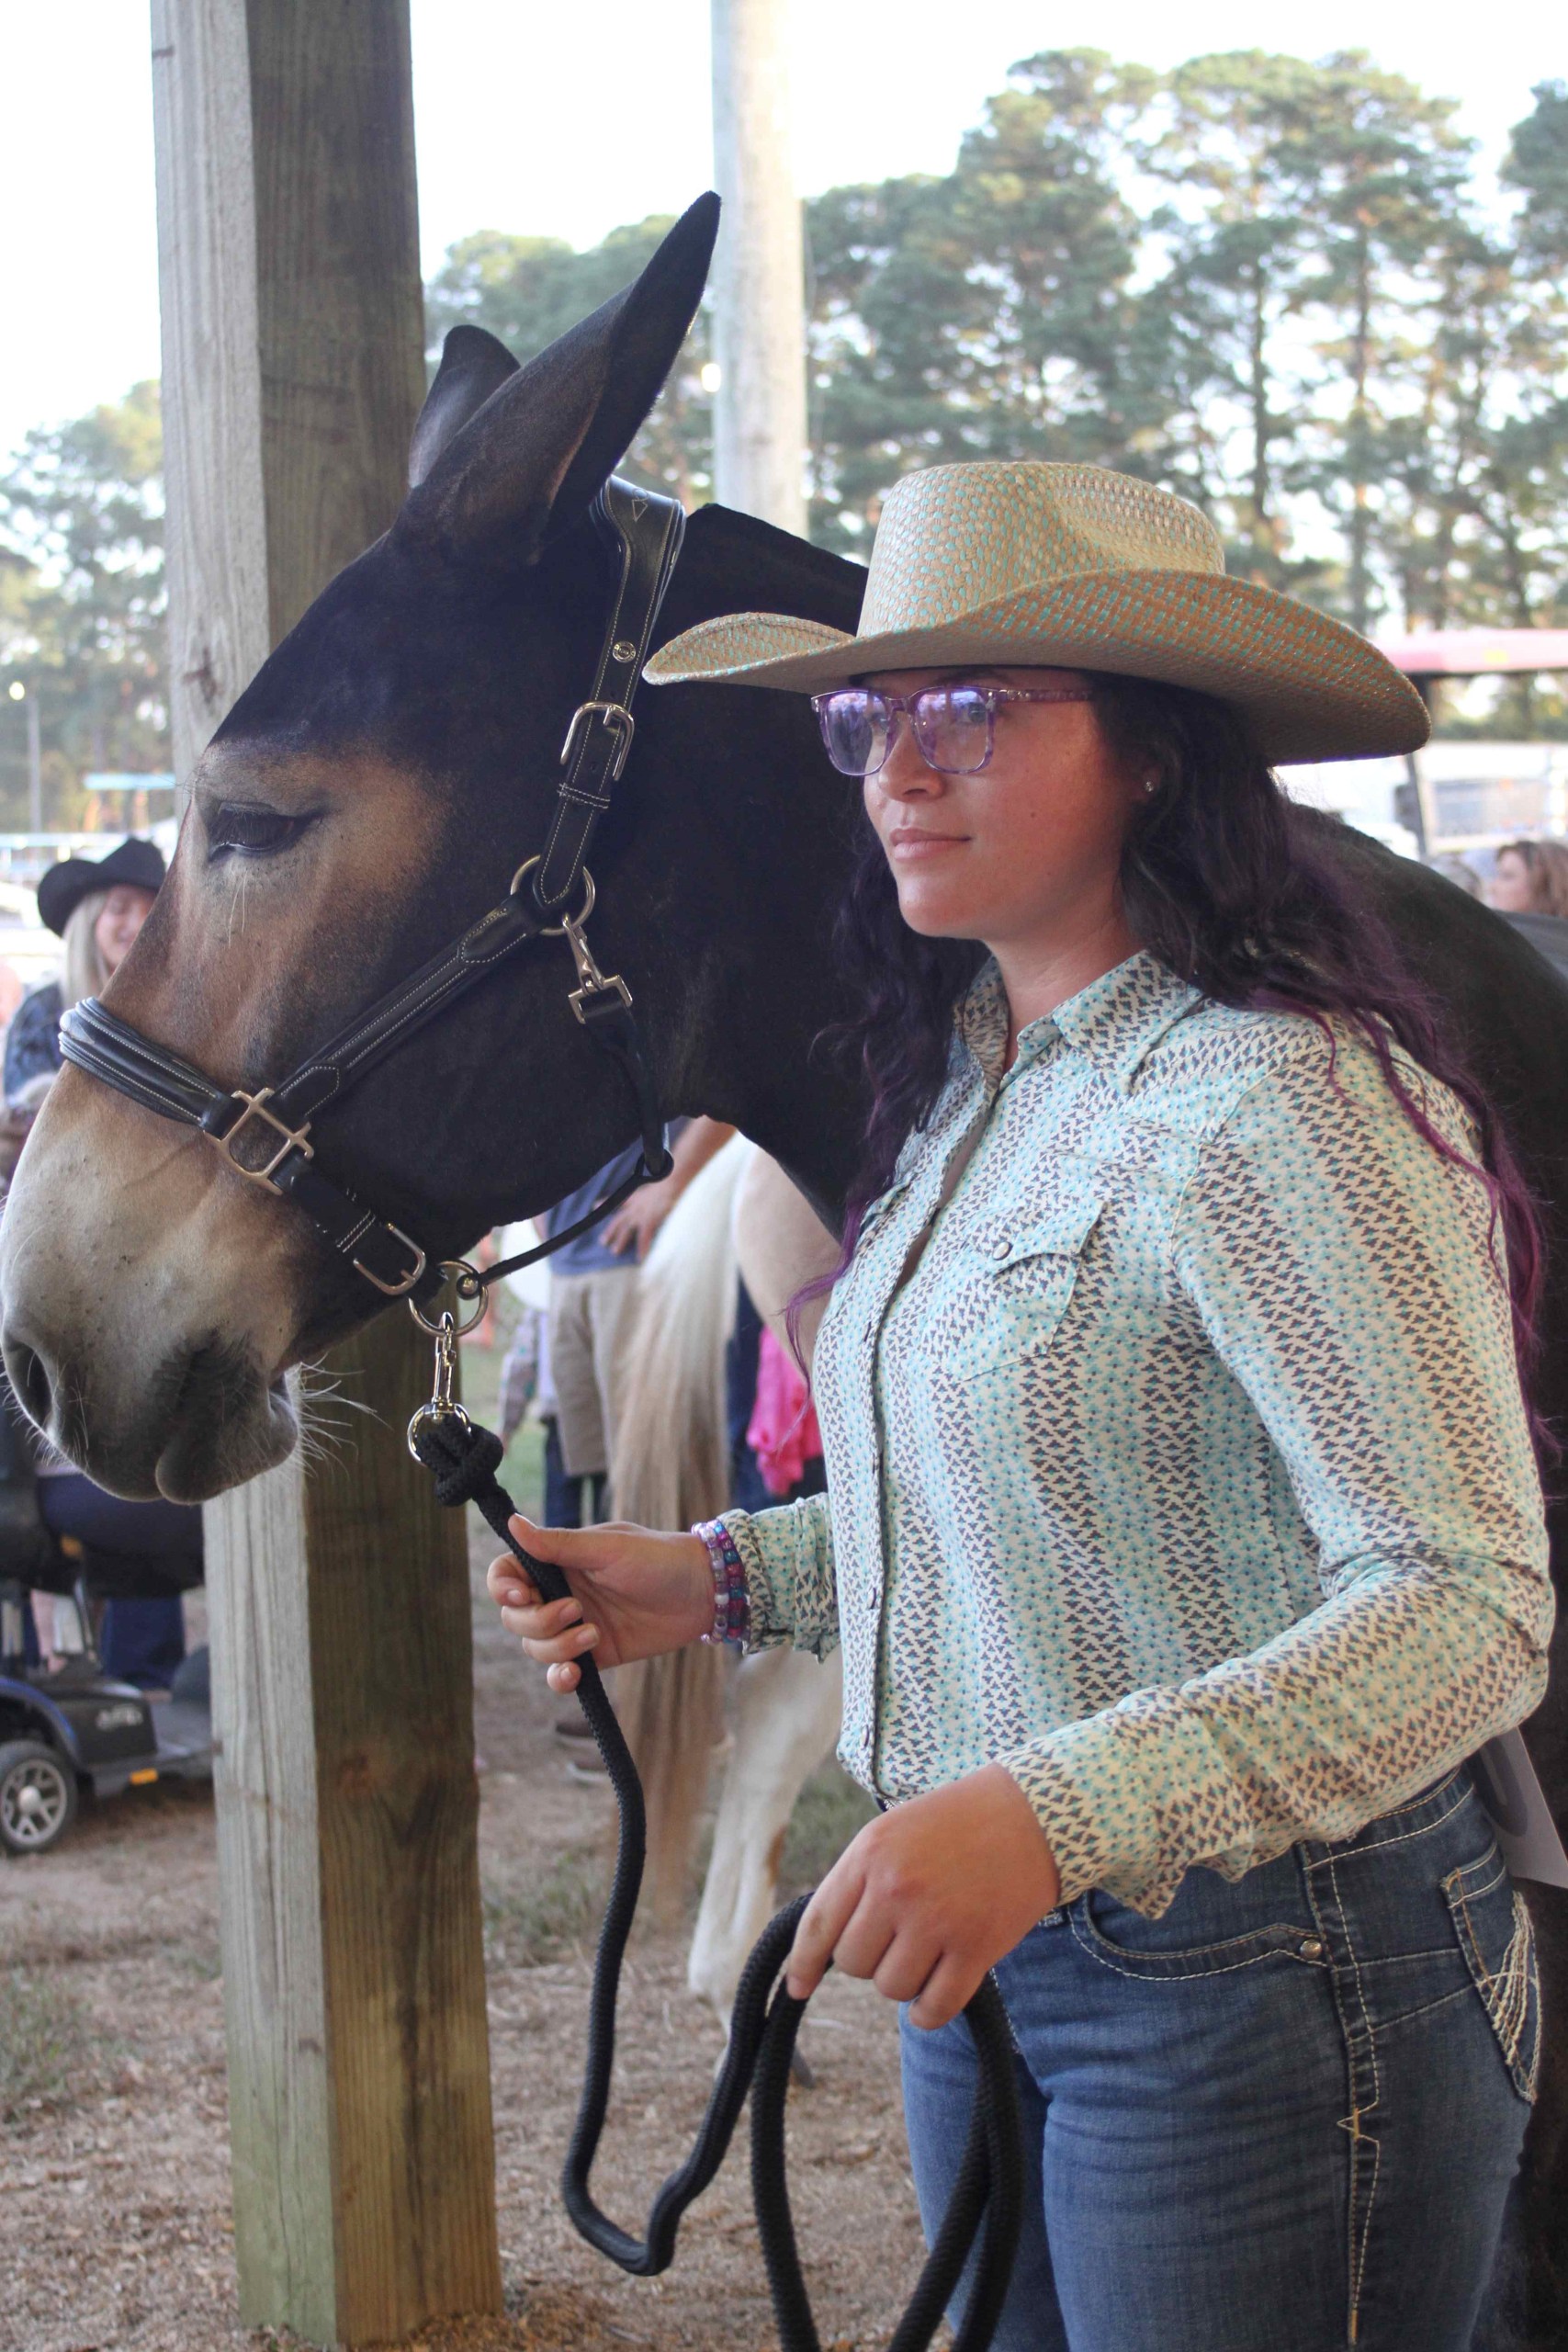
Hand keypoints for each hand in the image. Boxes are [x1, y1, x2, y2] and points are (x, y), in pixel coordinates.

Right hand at [486, 1515, 713, 1692]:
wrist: (703, 1592)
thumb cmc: (657, 1558)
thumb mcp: (607, 1548)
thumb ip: (558, 1544)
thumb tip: (512, 1522)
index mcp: (558, 1561)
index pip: (507, 1574)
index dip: (502, 1588)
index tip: (521, 1594)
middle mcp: (560, 1593)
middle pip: (516, 1618)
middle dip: (537, 1621)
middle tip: (574, 1610)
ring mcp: (576, 1626)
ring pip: (536, 1647)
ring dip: (556, 1647)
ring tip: (593, 1635)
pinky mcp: (596, 1655)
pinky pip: (561, 1673)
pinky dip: (559, 1678)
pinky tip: (574, 1675)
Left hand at [601, 1173, 679, 1259]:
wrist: (671, 1181)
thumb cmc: (668, 1178)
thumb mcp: (657, 1180)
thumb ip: (653, 1181)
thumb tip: (654, 1173)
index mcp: (637, 1196)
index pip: (618, 1200)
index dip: (605, 1203)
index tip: (594, 1205)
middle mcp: (636, 1206)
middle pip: (619, 1220)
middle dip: (610, 1231)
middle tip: (602, 1241)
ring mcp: (641, 1214)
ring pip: (626, 1230)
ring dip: (620, 1241)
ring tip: (614, 1252)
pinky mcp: (649, 1221)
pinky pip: (644, 1238)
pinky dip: (642, 1249)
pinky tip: (640, 1258)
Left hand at [786, 1764, 1060, 2029]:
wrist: (1035, 1813)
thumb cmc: (959, 1822)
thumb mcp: (894, 1830)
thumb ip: (861, 1878)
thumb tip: (829, 1942)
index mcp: (870, 1853)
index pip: (819, 1923)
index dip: (803, 1963)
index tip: (798, 1987)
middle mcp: (896, 1887)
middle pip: (854, 1963)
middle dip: (871, 1960)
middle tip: (901, 1938)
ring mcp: (936, 1920)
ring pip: (892, 1987)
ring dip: (906, 1980)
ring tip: (929, 1949)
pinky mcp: (976, 1948)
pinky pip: (935, 2007)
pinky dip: (929, 2012)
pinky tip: (936, 1996)